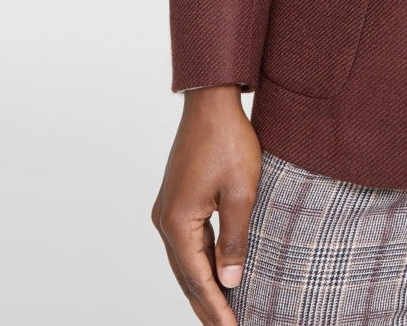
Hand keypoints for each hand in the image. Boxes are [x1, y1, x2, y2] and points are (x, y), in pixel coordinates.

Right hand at [152, 86, 260, 324]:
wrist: (212, 101)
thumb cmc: (229, 142)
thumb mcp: (241, 193)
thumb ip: (234, 240)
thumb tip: (231, 281)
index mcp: (177, 224)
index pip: (198, 280)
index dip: (217, 308)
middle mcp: (165, 221)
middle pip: (186, 276)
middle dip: (207, 305)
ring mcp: (167, 210)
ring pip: (185, 261)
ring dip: (202, 286)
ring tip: (222, 311)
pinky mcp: (176, 200)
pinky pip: (188, 243)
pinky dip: (201, 263)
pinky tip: (215, 273)